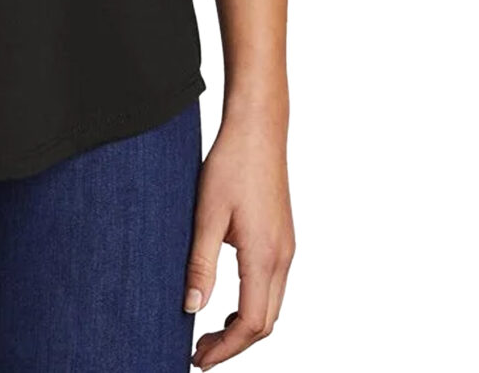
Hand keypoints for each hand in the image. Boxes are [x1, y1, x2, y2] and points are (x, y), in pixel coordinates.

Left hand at [183, 110, 293, 366]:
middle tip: (199, 352)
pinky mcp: (283, 239)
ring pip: (272, 307)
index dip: (225, 348)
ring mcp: (287, 248)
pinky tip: (227, 302)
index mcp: (264, 256)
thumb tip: (192, 308)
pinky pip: (273, 287)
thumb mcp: (206, 214)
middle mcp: (282, 257)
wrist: (258, 128)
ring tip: (209, 333)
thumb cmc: (231, 164)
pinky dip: (252, 306)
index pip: (250, 323)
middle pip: (265, 323)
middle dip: (234, 345)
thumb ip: (200, 264)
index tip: (198, 359)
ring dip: (244, 328)